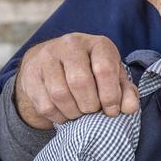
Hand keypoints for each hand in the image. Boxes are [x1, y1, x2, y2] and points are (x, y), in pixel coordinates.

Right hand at [14, 34, 138, 128]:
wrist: (54, 62)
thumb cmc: (92, 71)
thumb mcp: (113, 77)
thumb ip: (126, 92)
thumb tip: (129, 109)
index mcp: (97, 44)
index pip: (104, 70)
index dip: (110, 96)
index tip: (112, 110)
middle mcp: (70, 45)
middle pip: (80, 83)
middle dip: (90, 106)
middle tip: (93, 111)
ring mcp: (47, 57)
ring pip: (60, 94)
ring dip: (74, 112)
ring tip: (80, 113)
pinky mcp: (31, 74)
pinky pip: (45, 104)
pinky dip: (59, 116)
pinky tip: (66, 113)